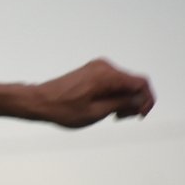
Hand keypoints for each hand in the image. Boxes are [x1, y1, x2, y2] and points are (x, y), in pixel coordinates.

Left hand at [29, 59, 154, 127]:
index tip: (140, 115)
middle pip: (133, 83)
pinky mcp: (91, 72)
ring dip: (123, 99)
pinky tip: (104, 107)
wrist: (38, 101)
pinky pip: (111, 82)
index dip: (146, 99)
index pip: (141, 83)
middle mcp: (104, 67)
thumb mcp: (96, 112)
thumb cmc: (62, 109)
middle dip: (133, 101)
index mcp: (106, 75)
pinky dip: (113, 95)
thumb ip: (122, 104)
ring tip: (111, 115)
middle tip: (121, 117)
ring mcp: (97, 67)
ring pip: (122, 83)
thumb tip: (140, 100)